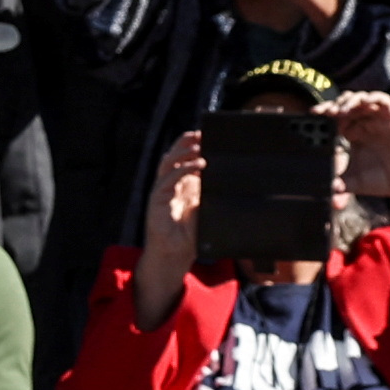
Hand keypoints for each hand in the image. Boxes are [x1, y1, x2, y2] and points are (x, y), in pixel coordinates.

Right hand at [132, 131, 206, 306]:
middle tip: (202, 134)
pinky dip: (182, 170)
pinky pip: (167, 179)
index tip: (208, 135)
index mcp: (182, 184)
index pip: (185, 158)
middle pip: (175, 155)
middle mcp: (170, 184)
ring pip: (168, 162)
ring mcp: (162, 190)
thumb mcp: (208, 210)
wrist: (175, 256)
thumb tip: (233, 181)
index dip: (193, 145)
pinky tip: (197, 165)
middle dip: (187, 142)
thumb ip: (214, 195)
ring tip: (198, 144)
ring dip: (183, 151)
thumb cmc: (191, 235)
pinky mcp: (157, 199)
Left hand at [331, 89, 389, 224]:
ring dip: (350, 100)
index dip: (325, 112)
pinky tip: (363, 103)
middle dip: (334, 105)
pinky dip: (372, 98)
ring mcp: (378, 119)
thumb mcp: (352, 182)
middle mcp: (364, 123)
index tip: (314, 115)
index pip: (335, 116)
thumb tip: (324, 192)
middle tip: (327, 113)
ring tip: (342, 110)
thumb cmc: (378, 181)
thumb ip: (337, 185)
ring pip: (362, 98)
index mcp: (352, 134)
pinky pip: (383, 100)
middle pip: (346, 103)